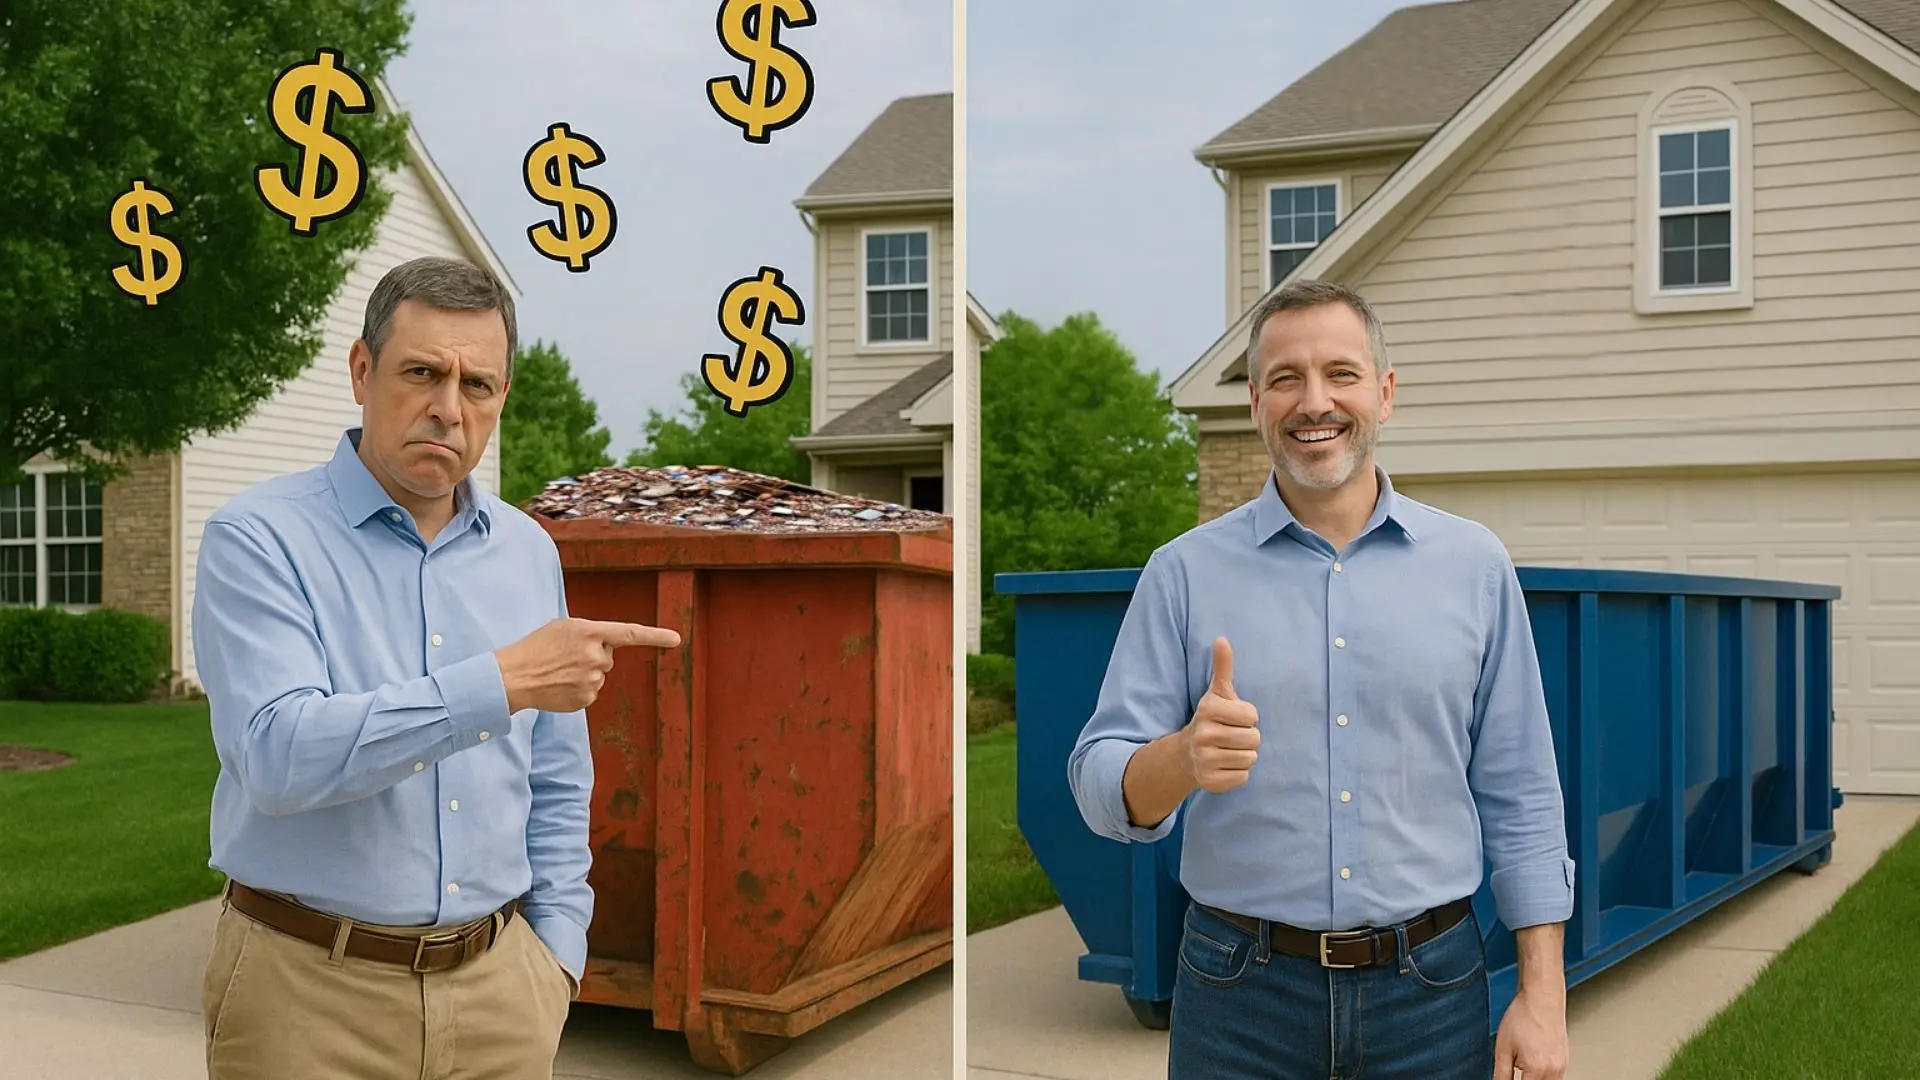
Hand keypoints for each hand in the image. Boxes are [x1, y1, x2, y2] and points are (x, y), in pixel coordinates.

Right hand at [495, 618, 681, 713]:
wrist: (513, 676)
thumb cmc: (536, 647)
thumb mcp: (563, 627)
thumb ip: (591, 633)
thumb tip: (607, 648)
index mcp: (590, 632)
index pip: (631, 633)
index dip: (656, 635)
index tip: (677, 639)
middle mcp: (596, 657)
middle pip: (608, 657)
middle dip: (592, 656)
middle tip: (565, 657)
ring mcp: (592, 681)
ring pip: (599, 676)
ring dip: (583, 673)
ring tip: (558, 671)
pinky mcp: (586, 700)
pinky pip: (590, 692)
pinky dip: (577, 689)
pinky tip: (559, 685)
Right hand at [1183, 637, 1259, 792]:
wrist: (1187, 753)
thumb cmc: (1212, 719)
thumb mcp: (1217, 692)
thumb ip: (1222, 666)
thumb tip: (1222, 639)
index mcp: (1208, 710)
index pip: (1252, 716)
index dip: (1248, 717)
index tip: (1234, 718)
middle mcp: (1203, 734)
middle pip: (1254, 739)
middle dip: (1248, 738)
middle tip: (1232, 736)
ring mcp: (1204, 759)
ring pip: (1250, 759)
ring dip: (1244, 755)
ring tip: (1228, 750)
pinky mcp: (1209, 781)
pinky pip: (1243, 777)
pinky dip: (1238, 773)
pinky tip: (1224, 765)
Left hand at [1494, 986, 1568, 1078]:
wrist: (1542, 999)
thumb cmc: (1524, 1016)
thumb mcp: (1503, 1047)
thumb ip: (1501, 1073)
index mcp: (1537, 1068)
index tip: (1508, 1078)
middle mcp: (1554, 1070)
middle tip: (1516, 1067)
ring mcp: (1562, 1065)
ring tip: (1523, 1062)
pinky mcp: (1565, 1060)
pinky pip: (1555, 1077)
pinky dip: (1543, 1075)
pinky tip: (1533, 1062)